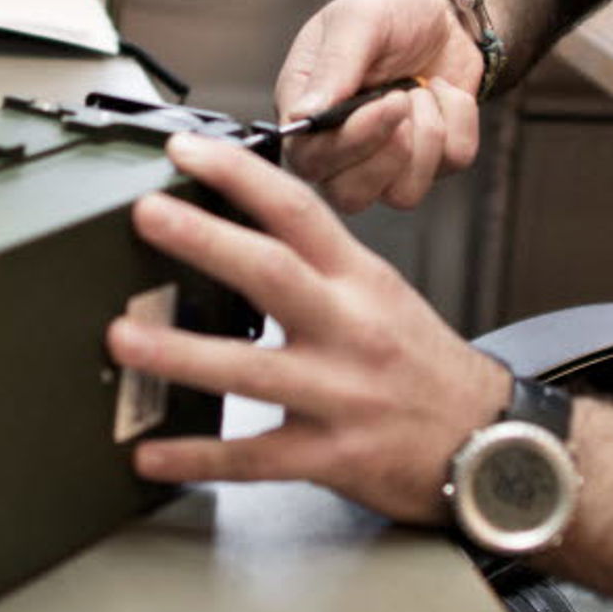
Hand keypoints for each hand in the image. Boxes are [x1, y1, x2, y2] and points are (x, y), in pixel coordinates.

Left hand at [106, 132, 512, 524]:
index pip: (299, 210)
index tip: (185, 152)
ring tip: (122, 338)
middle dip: (204, 239)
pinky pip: (255, 459)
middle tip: (146, 214)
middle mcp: (351, 329)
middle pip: (272, 272)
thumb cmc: (424, 366)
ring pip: (253, 369)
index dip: (239, 175)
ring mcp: (341, 394)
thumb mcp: (382, 296)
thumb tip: (233, 230)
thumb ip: (316, 267)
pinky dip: (197, 457)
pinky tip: (148, 453)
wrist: (490, 441)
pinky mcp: (333, 456)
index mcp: (360, 280)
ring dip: (181, 353)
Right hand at [273, 0, 484, 212]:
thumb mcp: (357, 21)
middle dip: (389, 151)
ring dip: (427, 133)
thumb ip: (334, 66)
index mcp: (308, 112)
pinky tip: (441, 91)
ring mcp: (387, 158)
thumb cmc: (387, 7)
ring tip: (420, 89)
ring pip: (405, 193)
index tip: (386, 104)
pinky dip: (458, 119)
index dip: (350, 145)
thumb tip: (305, 115)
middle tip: (403, 96)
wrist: (442, 5)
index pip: (310, 160)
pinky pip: (452, 162)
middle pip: (351, 196)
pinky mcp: (432, 158)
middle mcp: (341, 146)